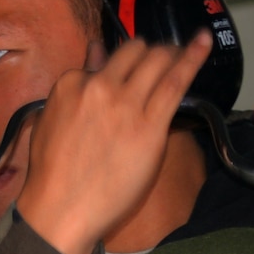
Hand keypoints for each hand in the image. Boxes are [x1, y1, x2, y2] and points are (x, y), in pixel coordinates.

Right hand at [17, 32, 212, 253]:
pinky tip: (204, 43)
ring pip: (157, 60)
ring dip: (171, 53)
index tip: (129, 77)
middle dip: (150, 53)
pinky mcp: (150, 125)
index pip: (105, 60)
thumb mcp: (49, 121)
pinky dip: (193, 58)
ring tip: (182, 53)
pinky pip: (176, 82)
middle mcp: (99, 86)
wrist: (60, 210)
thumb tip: (96, 54)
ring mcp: (126, 104)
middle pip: (135, 52)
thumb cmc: (51, 176)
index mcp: (71, 84)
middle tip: (162, 61)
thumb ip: (75, 87)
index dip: (120, 68)